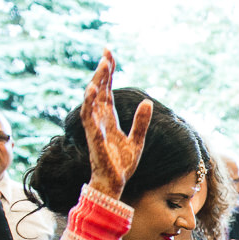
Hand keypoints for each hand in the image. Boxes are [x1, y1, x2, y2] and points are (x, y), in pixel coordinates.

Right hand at [82, 50, 151, 198]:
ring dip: (95, 87)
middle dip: (102, 74)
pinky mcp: (95, 141)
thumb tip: (148, 102)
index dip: (108, 74)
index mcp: (109, 120)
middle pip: (99, 93)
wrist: (114, 184)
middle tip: (107, 55)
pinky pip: (90, 121)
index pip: (107, 92)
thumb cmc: (121, 165)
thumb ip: (141, 122)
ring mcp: (95, 130)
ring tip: (101, 71)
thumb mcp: (137, 140)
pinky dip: (90, 107)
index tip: (109, 54)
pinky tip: (93, 94)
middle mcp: (99, 122)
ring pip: (91, 104)